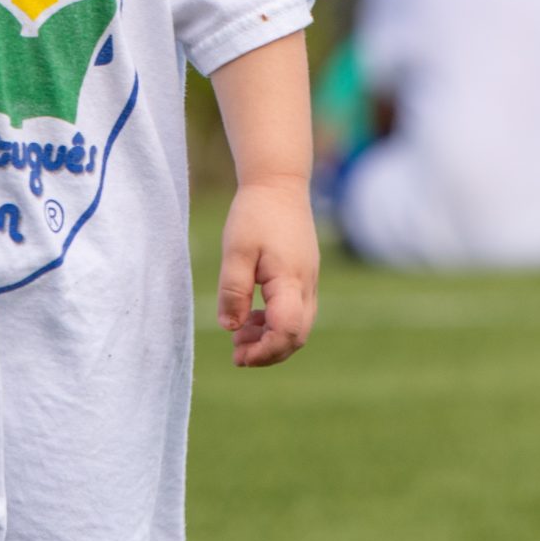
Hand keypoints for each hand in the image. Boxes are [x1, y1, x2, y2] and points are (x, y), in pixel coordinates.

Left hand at [216, 179, 317, 368]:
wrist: (279, 183)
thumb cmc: (255, 213)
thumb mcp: (236, 250)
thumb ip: (233, 291)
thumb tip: (231, 328)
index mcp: (290, 281)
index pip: (287, 332)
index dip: (265, 352)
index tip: (239, 356)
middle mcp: (306, 286)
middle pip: (297, 336)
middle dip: (267, 352)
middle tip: (236, 354)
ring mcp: (308, 282)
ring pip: (297, 326)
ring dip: (270, 339)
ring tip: (238, 336)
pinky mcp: (304, 277)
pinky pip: (295, 312)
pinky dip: (275, 323)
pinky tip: (251, 317)